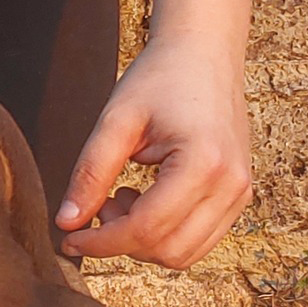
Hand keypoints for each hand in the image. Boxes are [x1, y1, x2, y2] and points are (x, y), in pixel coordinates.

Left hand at [54, 36, 252, 268]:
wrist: (204, 52)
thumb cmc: (160, 77)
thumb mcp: (115, 121)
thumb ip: (90, 174)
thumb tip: (67, 222)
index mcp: (203, 163)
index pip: (146, 229)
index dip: (100, 242)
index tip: (69, 237)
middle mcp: (231, 185)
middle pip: (168, 251)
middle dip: (122, 242)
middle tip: (100, 204)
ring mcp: (240, 193)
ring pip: (185, 254)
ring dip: (144, 241)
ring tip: (122, 198)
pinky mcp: (238, 195)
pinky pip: (198, 239)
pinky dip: (164, 234)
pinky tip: (145, 199)